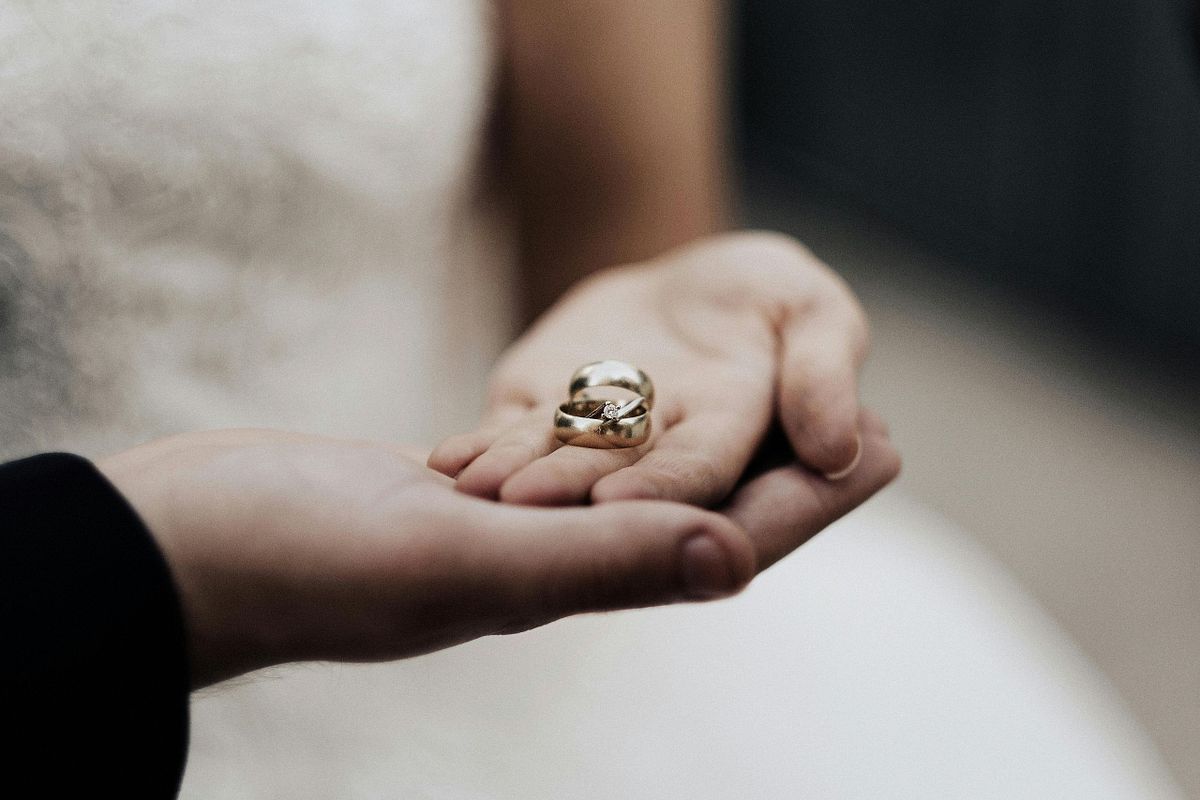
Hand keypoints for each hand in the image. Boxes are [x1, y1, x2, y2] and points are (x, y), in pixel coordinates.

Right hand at [98, 423, 896, 688]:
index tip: (886, 449)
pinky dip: (619, 433)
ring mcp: (502, 529)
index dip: (808, 502)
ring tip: (767, 402)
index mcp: (563, 582)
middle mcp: (547, 562)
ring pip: (636, 486)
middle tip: (857, 419)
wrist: (191, 546)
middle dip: (779, 471)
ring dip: (708, 448)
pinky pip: (567, 464)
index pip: (715, 541)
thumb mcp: (461, 559)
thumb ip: (596, 561)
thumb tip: (732, 560)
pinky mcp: (457, 494)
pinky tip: (639, 410)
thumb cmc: (306, 564)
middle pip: (694, 511)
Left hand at [429, 232, 879, 506]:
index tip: (620, 501)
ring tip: (472, 486)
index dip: (663, 487)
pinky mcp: (540, 419)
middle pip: (613, 480)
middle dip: (569, 495)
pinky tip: (448, 461)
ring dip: (514, 480)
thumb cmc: (765, 297)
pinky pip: (510, 440)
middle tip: (522, 505)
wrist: (687, 282)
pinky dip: (482, 452)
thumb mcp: (812, 313)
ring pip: (551, 465)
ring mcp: (592, 442)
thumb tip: (842, 450)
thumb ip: (825, 370)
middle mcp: (655, 455)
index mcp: (729, 437)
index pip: (700, 472)